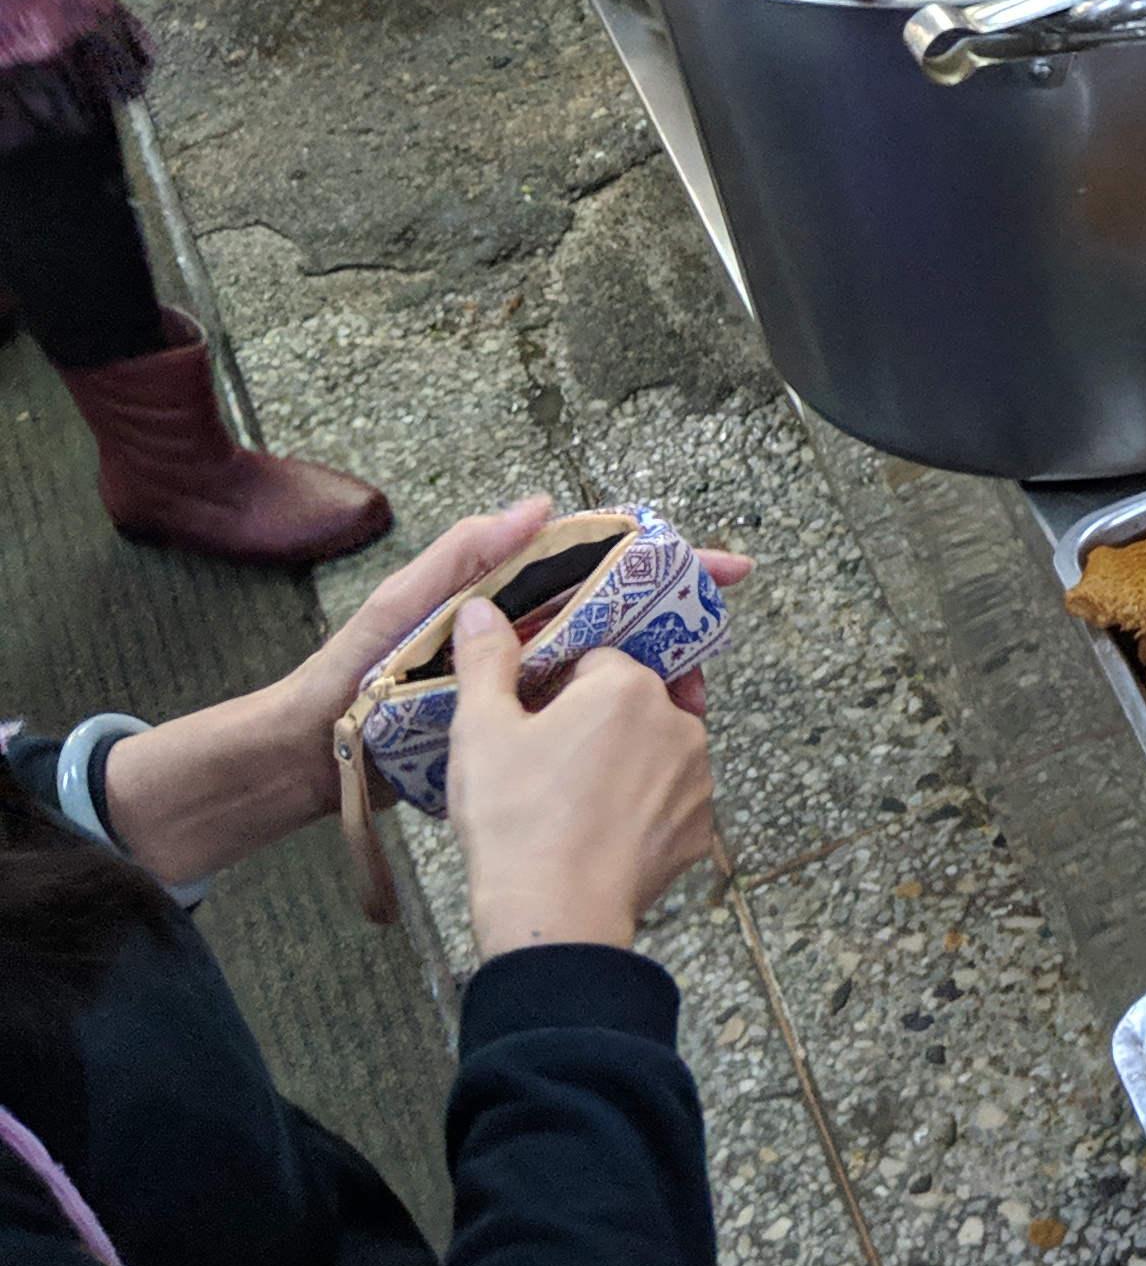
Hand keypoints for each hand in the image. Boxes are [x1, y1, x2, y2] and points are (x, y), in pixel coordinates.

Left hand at [91, 497, 732, 883]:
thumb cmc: (345, 675)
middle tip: (717, 634)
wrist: (308, 759)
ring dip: (654, 674)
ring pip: (607, 668)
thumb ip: (461, 557)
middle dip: (673, 620)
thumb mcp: (400, 605)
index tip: (716, 567)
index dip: (659, 562)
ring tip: (691, 692)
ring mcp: (521, 683)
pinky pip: (579, 718)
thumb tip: (539, 505)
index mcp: (502, 594)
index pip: (594, 563)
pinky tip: (649, 731)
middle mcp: (520, 632)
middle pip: (614, 615)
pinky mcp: (515, 732)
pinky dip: (619, 719)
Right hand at [446, 587, 718, 956]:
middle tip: (546, 765)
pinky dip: (640, 809)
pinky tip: (599, 832)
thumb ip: (486, 660)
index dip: (555, 688)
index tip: (529, 721)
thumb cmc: (516, 819)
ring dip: (623, 763)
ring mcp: (699, 778)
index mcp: (630, 687)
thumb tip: (481, 608)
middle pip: (631, 703)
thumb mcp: (481, 729)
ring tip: (570, 803)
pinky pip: (668, 800)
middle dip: (594, 722)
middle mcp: (680, 722)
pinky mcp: (701, 828)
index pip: (594, 662)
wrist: (555, 915)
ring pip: (654, 750)